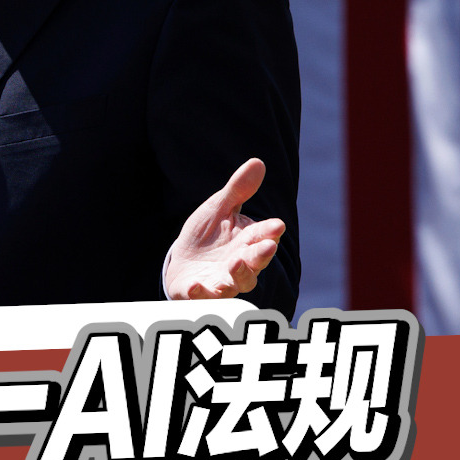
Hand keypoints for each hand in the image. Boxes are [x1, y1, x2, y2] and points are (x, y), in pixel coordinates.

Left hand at [163, 158, 283, 300]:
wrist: (182, 260)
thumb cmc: (208, 234)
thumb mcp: (219, 208)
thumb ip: (238, 190)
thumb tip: (257, 162)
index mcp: (248, 241)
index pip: (264, 236)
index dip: (270, 231)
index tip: (277, 225)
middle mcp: (241, 264)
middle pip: (256, 263)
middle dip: (261, 255)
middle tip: (266, 247)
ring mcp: (223, 281)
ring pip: (237, 284)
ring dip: (238, 275)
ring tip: (235, 264)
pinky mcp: (201, 293)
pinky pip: (204, 297)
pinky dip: (200, 292)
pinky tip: (195, 285)